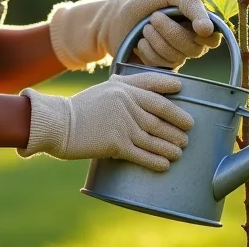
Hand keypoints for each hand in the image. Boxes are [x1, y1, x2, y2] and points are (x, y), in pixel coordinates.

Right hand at [17, 72, 192, 171]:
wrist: (58, 123)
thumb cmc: (79, 109)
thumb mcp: (102, 91)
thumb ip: (120, 89)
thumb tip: (136, 94)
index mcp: (121, 86)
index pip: (151, 83)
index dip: (167, 86)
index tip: (181, 89)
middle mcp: (126, 102)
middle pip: (160, 112)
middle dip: (177, 121)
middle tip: (189, 129)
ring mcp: (123, 123)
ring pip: (155, 135)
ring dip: (170, 144)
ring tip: (181, 150)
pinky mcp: (117, 143)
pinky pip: (142, 153)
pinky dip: (156, 160)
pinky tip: (165, 164)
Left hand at [48, 0, 220, 71]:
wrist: (111, 20)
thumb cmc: (139, 4)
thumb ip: (190, 4)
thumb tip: (209, 29)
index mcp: (194, 22)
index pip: (214, 35)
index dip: (207, 33)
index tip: (197, 28)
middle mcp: (189, 42)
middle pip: (194, 48)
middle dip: (170, 31)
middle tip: (153, 18)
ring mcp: (175, 58)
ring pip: (177, 57)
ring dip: (156, 40)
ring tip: (144, 29)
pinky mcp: (160, 70)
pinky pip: (162, 66)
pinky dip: (148, 51)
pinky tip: (140, 43)